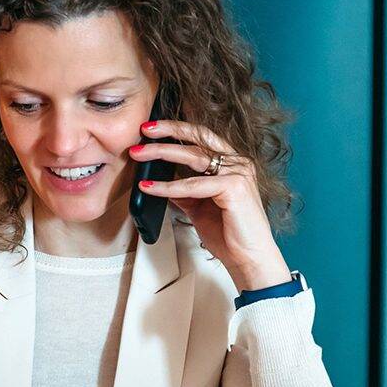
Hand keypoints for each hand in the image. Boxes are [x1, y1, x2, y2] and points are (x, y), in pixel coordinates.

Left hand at [129, 120, 291, 291]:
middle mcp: (238, 163)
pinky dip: (167, 186)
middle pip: (199, 137)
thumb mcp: (199, 206)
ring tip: (139, 155)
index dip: (177, 129)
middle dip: (168, 131)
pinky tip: (150, 187)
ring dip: (162, 153)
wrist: (247, 258)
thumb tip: (161, 180)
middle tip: (144, 130)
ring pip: (193, 156)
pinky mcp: (234, 188)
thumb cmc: (228, 233)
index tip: (153, 128)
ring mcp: (238, 173)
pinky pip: (192, 185)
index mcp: (232, 163)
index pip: (203, 137)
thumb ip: (184, 190)